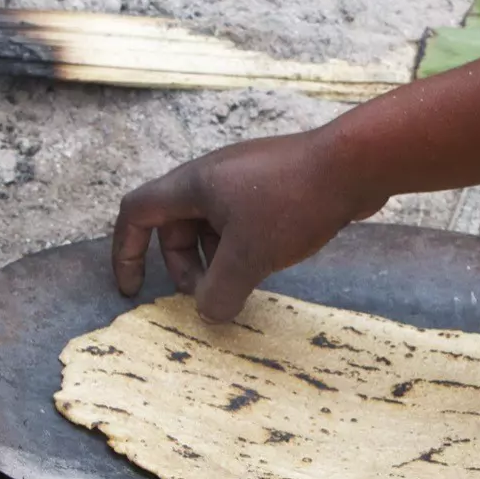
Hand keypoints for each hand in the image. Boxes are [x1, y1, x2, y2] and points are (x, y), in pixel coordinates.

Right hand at [112, 128, 383, 321]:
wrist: (354, 164)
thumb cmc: (293, 204)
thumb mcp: (249, 256)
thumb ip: (219, 290)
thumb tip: (208, 314)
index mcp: (192, 185)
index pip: (136, 213)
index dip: (126, 252)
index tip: (134, 291)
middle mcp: (212, 176)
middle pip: (175, 224)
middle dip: (183, 265)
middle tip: (207, 294)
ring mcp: (245, 177)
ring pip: (212, 224)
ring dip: (215, 258)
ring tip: (240, 285)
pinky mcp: (275, 184)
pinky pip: (243, 219)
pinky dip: (243, 246)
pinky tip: (268, 265)